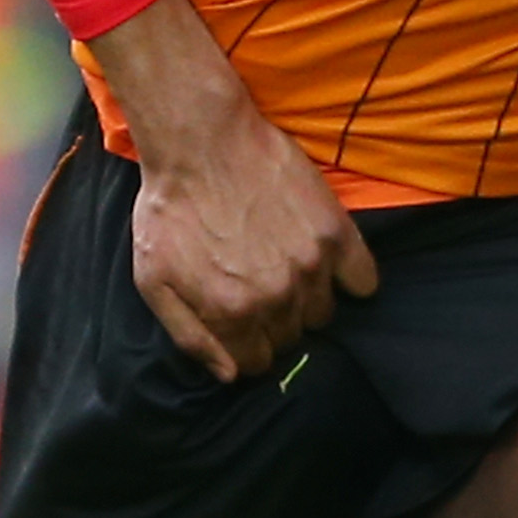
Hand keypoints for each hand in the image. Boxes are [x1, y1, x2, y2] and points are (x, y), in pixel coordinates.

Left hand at [94, 0, 376, 378]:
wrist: (202, 142)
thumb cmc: (170, 207)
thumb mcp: (153, 279)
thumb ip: (190, 336)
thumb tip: (228, 375)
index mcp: (231, 313)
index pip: (256, 363)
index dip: (246, 346)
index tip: (242, 323)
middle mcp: (276, 297)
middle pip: (289, 338)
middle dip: (272, 322)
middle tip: (257, 285)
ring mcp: (311, 265)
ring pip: (323, 313)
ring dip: (305, 300)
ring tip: (283, 267)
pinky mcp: (335, 233)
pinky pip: (364, 281)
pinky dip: (351, 279)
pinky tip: (326, 262)